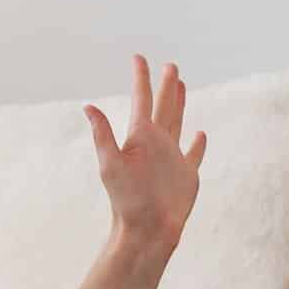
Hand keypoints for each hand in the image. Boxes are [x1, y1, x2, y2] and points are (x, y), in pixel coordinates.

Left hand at [83, 55, 207, 253]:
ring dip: (179, 103)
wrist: (146, 230)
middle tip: (170, 66)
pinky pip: (194, 154)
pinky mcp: (186, 174)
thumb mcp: (111, 164)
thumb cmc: (126, 200)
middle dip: (166, 86)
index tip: (138, 58)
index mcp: (140, 137)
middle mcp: (156, 144)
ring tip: (181, 86)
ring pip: (177, 122)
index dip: (141, 79)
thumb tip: (88, 107)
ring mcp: (171, 158)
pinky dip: (197, 144)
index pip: (141, 100)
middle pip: (162, 106)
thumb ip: (103, 135)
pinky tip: (200, 134)